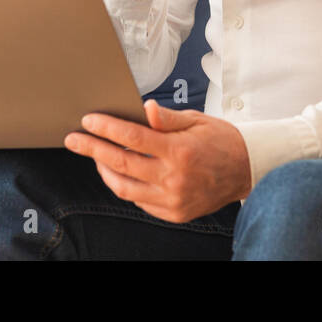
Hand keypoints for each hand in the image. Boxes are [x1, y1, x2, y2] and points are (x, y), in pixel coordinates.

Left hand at [64, 100, 252, 223]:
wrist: (248, 170)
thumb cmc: (222, 140)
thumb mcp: (197, 121)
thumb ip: (167, 118)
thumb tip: (144, 108)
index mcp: (179, 151)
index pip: (132, 138)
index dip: (106, 128)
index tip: (88, 120)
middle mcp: (173, 178)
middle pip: (120, 164)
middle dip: (92, 149)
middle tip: (73, 140)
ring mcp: (173, 200)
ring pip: (124, 188)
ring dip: (104, 171)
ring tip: (95, 156)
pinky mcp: (174, 214)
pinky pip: (139, 201)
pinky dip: (126, 186)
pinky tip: (120, 173)